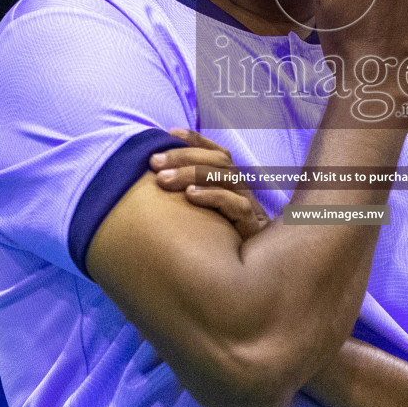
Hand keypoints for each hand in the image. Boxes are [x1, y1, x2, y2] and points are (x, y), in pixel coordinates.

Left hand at [150, 128, 271, 241]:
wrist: (251, 274)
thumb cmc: (222, 245)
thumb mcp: (207, 218)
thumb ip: (191, 197)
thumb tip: (158, 181)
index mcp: (234, 186)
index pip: (218, 153)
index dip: (197, 140)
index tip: (170, 132)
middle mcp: (243, 192)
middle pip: (219, 161)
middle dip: (185, 156)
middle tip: (154, 162)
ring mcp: (250, 208)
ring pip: (226, 178)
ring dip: (191, 174)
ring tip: (162, 179)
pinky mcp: (252, 227)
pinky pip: (236, 206)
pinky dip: (212, 197)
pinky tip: (190, 196)